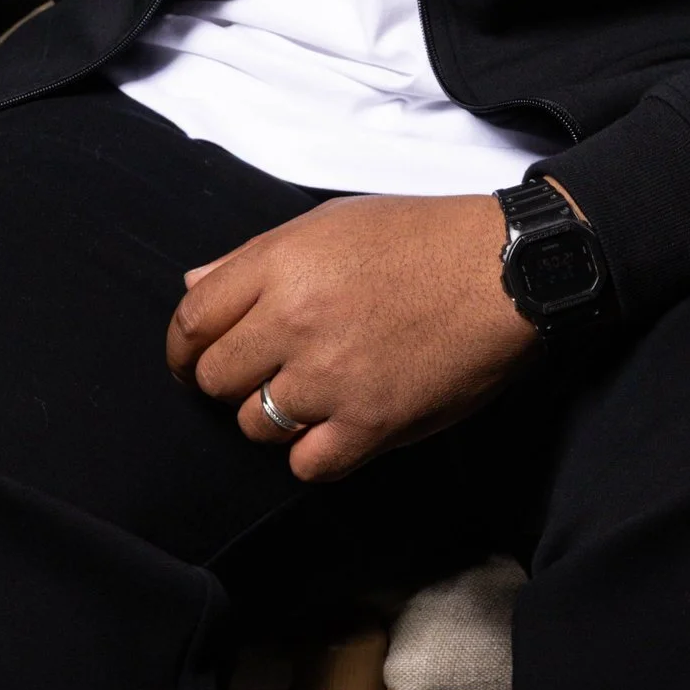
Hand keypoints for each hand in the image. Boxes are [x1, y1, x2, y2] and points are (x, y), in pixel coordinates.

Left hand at [166, 192, 536, 483]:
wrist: (506, 272)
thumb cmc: (423, 240)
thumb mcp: (330, 224)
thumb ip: (254, 258)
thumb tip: (194, 286)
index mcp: (281, 265)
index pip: (192, 320)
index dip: (182, 348)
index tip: (191, 361)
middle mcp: (295, 321)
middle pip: (215, 377)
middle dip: (228, 381)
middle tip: (260, 376)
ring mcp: (331, 377)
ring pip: (254, 424)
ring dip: (271, 417)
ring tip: (308, 397)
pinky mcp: (371, 424)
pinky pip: (308, 464)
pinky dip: (313, 453)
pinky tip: (333, 429)